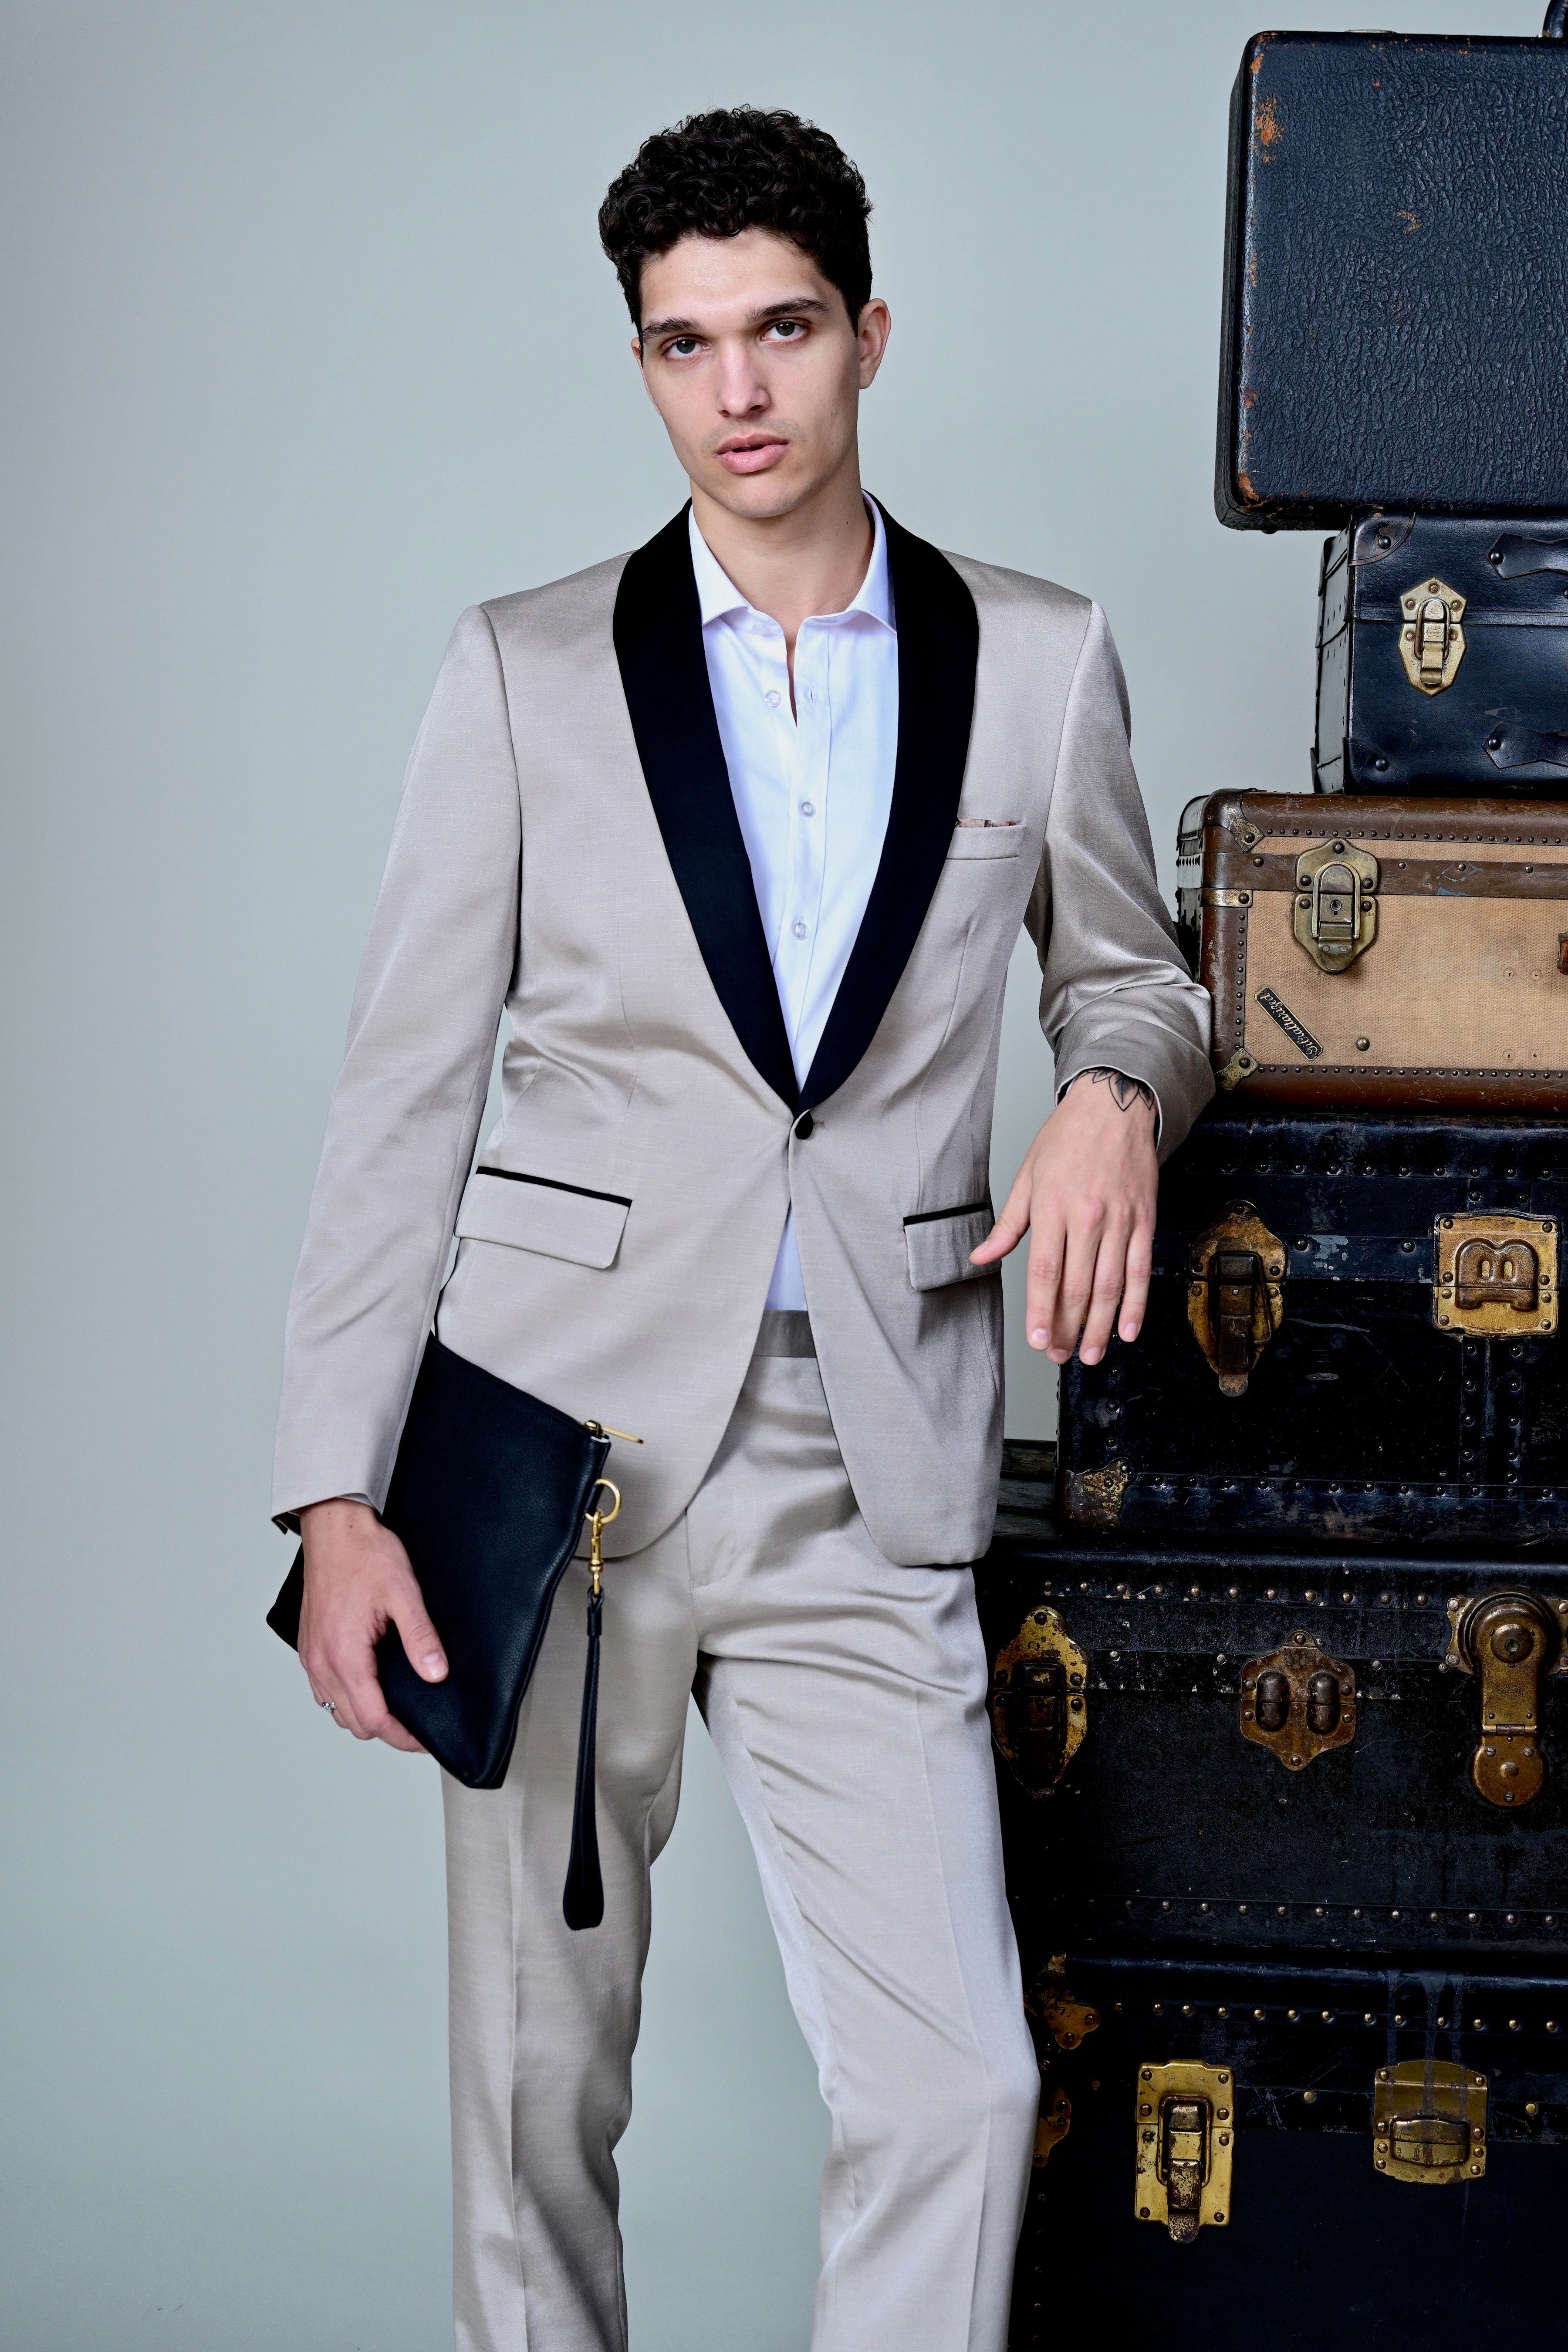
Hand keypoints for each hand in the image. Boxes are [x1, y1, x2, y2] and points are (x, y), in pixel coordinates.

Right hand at [297, 1498, 447, 1750]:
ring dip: (365, 1714)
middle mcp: (321, 1663)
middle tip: (418, 1723)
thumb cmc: (366, 1554)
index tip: (426, 1739)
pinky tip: (369, 1682)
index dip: (403, 1736)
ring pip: (337, 1709)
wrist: (334, 1528)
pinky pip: (325, 1690)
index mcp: (344, 1655)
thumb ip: (421, 1638)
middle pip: (354, 1723)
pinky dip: (347, 1697)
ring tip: (397, 1705)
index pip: (374, 1719)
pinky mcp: (309, 1647)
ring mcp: (311, 1656)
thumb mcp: (404, 1593)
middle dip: (387, 1729)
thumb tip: (436, 1675)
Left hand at [970, 1067, 1158, 1366]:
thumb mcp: (1027, 1174)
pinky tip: (1127, 1331)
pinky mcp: (1144, 1220)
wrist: (1116, 1104)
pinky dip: (1136, 1304)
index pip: (1045, 1271)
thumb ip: (1008, 1223)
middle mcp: (1088, 1216)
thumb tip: (981, 1256)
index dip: (1041, 1311)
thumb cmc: (1067, 1137)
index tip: (1038, 1341)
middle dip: (1068, 1329)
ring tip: (1090, 1354)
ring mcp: (1120, 1220)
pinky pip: (1141, 1270)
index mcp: (1052, 1206)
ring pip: (1110, 1286)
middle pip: (1077, 1286)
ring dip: (1099, 1327)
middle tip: (1060, 1356)